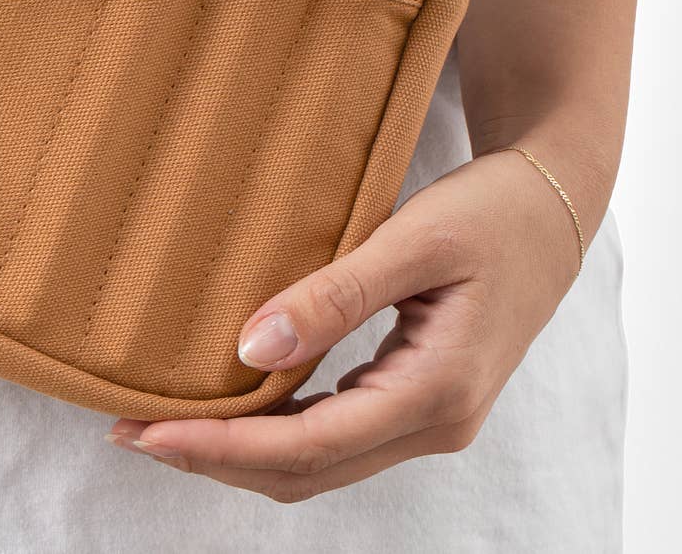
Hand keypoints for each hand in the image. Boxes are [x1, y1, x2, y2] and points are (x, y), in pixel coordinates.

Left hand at [106, 147, 588, 499]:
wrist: (552, 209)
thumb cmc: (489, 213)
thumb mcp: (413, 241)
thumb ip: (335, 296)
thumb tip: (251, 350)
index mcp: (436, 394)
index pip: (307, 446)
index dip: (220, 446)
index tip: (147, 432)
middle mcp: (434, 425)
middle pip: (306, 472)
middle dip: (213, 459)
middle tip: (129, 432)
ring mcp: (429, 419)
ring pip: (319, 463)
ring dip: (240, 451)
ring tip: (164, 422)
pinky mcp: (418, 400)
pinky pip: (336, 435)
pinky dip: (277, 431)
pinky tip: (233, 403)